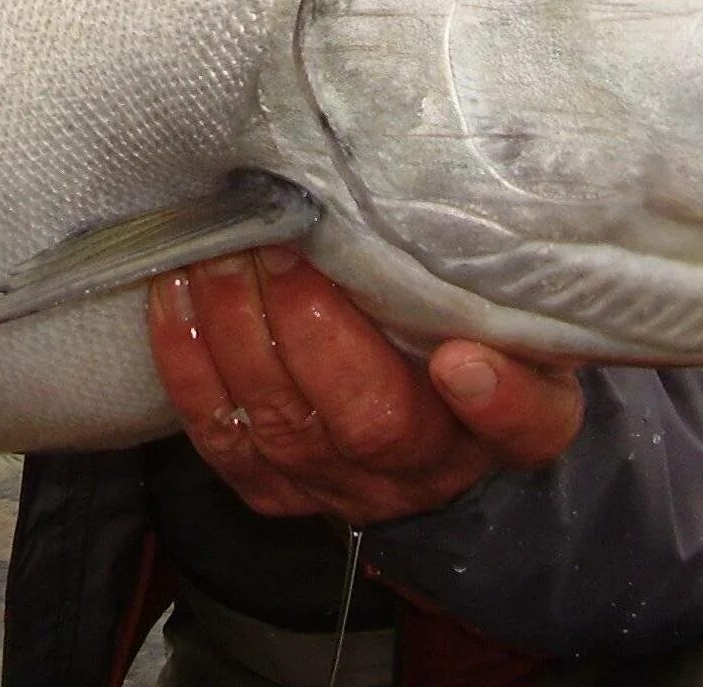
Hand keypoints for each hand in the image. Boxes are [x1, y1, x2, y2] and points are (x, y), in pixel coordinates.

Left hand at [147, 245, 583, 523]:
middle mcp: (428, 469)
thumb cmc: (474, 330)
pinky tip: (178, 289)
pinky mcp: (270, 484)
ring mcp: (340, 484)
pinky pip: (220, 433)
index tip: (461, 358)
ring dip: (240, 329)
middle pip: (373, 422)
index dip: (495, 401)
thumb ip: (511, 279)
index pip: (524, 425)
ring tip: (223, 251)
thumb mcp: (524, 310)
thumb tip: (468, 217)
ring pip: (285, 423)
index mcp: (516, 423)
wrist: (419, 407)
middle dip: (315, 328)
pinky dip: (190, 358)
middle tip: (283, 244)